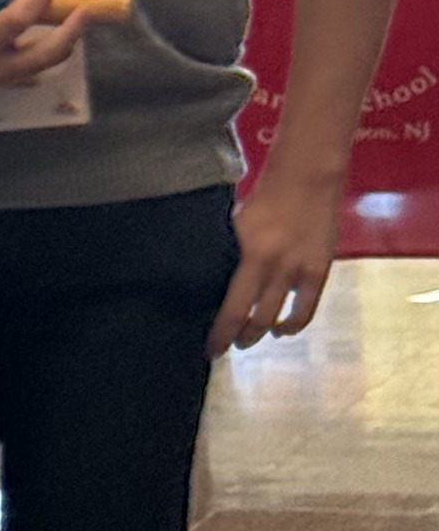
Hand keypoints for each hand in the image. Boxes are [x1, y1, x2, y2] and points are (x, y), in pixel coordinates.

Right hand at [0, 0, 88, 89]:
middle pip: (47, 50)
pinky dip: (60, 42)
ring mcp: (12, 80)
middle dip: (73, 27)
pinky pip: (48, 61)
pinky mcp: (20, 82)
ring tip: (81, 8)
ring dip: (72, 33)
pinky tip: (65, 25)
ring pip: (54, 57)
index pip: (16, 20)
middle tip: (87, 3)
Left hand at [211, 159, 342, 354]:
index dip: (220, 333)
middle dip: (236, 338)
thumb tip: (211, 286)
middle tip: (226, 347)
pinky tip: (282, 331)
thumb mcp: (235, 226)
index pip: (230, 307)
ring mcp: (298, 271)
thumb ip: (227, 256)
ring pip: (277, 318)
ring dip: (261, 334)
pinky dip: (293, 325)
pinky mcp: (319, 272)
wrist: (306, 181)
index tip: (210, 349)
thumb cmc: (264, 200)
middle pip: (252, 318)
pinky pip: (306, 310)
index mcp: (246, 255)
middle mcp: (272, 267)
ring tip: (249, 340)